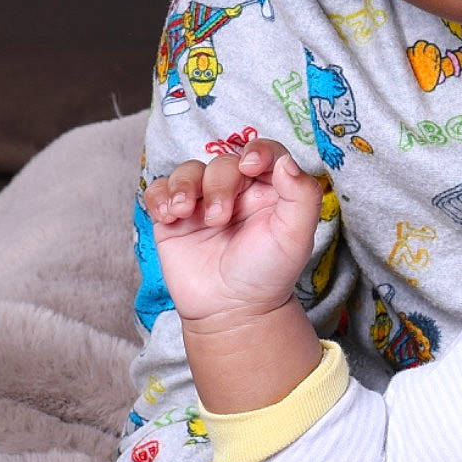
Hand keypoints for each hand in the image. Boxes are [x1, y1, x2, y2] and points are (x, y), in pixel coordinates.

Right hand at [147, 140, 322, 328]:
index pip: (265, 152)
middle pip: (223, 163)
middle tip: (219, 219)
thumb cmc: (268, 273)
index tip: (250, 165)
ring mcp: (203, 202)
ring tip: (183, 212)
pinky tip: (168, 215)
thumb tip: (286, 162)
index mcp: (270, 189)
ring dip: (184, 186)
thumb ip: (301, 196)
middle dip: (219, 185)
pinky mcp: (174, 218)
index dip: (257, 150)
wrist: (231, 310)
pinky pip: (159, 190)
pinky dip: (159, 196)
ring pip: (189, 171)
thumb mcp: (296, 236)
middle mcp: (237, 190)